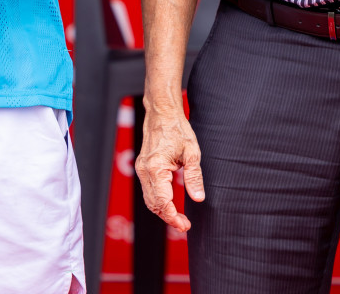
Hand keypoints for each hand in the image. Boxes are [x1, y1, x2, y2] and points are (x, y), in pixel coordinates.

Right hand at [134, 99, 205, 232]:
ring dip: (163, 211)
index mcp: (155, 167)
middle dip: (168, 217)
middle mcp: (144, 170)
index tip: (185, 226)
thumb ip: (194, 176)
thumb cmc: (177, 130)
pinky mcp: (142, 168)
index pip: (162, 201)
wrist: (162, 114)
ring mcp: (141, 169)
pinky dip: (158, 201)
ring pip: (149, 199)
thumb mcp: (192, 153)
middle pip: (153, 204)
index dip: (173, 217)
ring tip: (179, 219)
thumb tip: (198, 198)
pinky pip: (148, 191)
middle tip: (184, 226)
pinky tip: (170, 205)